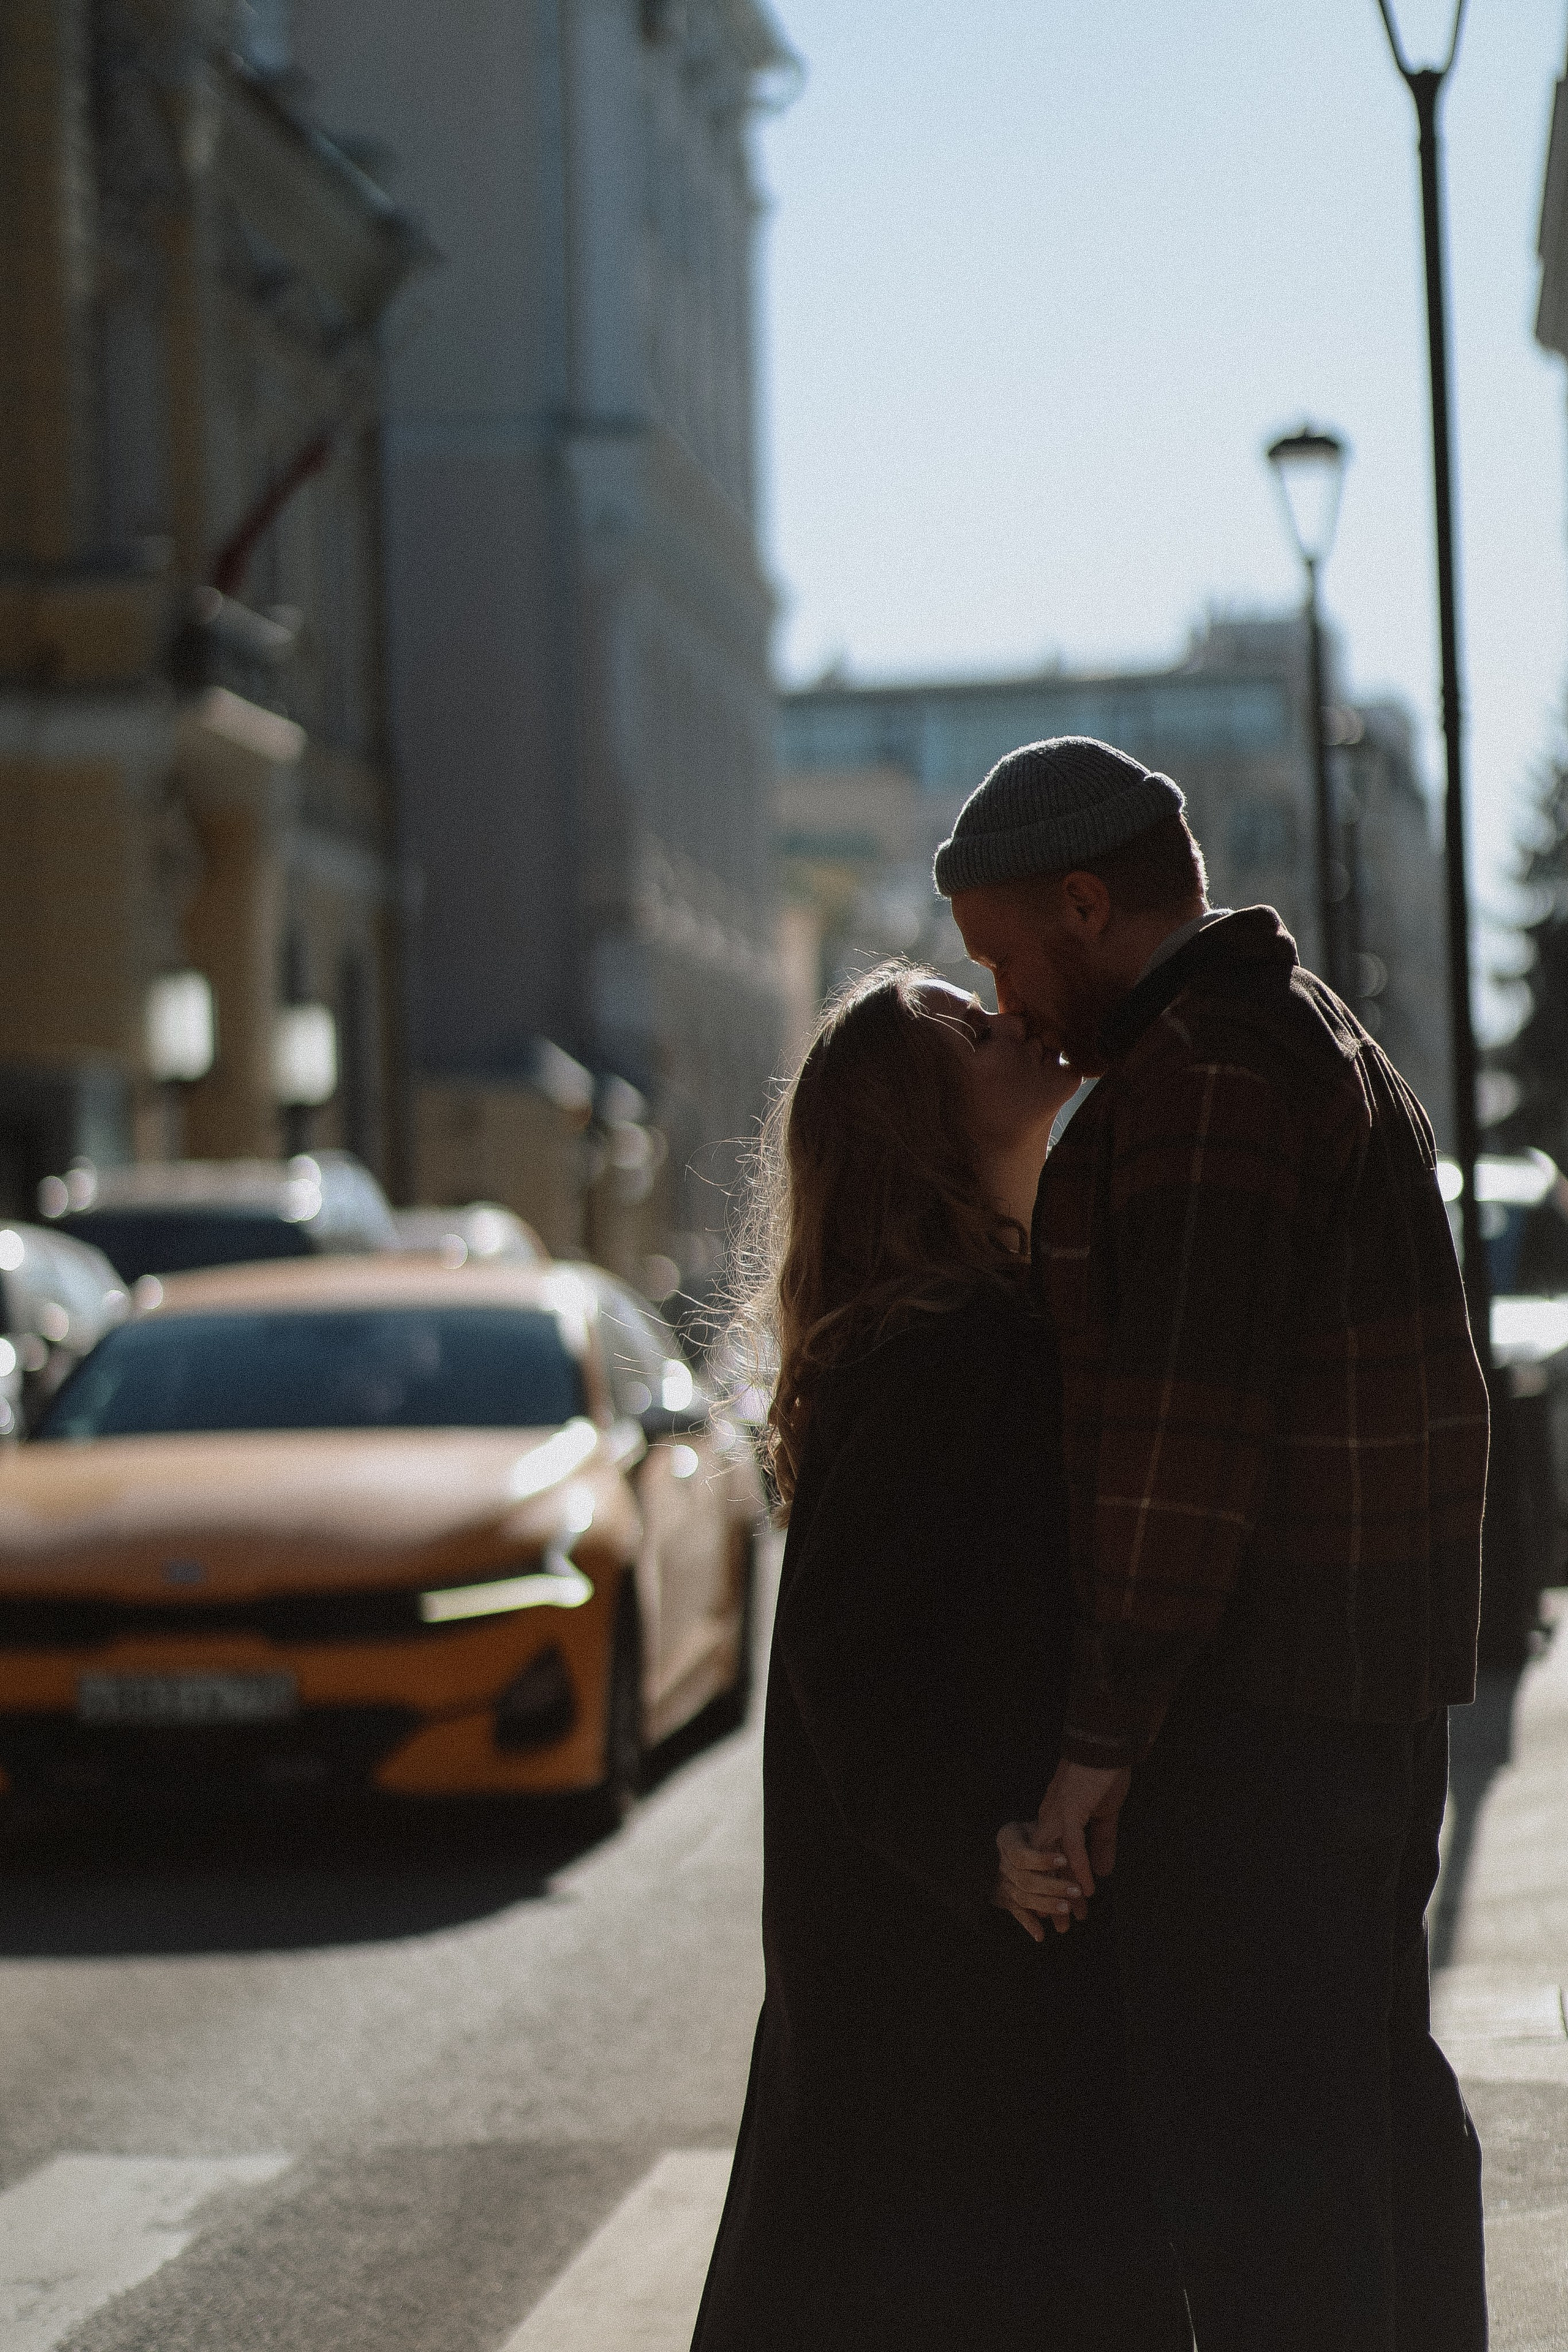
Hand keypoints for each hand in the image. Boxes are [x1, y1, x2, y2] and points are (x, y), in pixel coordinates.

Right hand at [993, 1820, 1083, 1943]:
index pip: (1021, 1855)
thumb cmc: (1023, 1834)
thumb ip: (1045, 1832)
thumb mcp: (1029, 1825)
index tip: (1064, 1861)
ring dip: (1046, 1905)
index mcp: (1007, 1842)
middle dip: (1052, 1887)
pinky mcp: (1004, 1899)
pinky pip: (1016, 1913)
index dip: (1042, 1860)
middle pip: (1026, 1880)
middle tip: (1076, 1891)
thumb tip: (1069, 1839)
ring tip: (1067, 1909)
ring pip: (1023, 1898)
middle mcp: (1002, 1864)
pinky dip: (1028, 1925)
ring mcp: (1002, 1883)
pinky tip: (1041, 1935)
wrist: (993, 1846)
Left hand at [1033, 1761, 1131, 1928]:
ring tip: (1073, 1918)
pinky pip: (1073, 1846)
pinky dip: (1079, 1869)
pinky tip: (1086, 1891)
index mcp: (1055, 1819)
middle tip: (1062, 1928)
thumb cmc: (1104, 1775)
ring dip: (1064, 1891)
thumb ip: (1102, 1843)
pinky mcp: (1071, 1810)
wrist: (1105, 1746)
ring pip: (1054, 1861)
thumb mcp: (1104, 1815)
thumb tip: (1102, 1873)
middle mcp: (1050, 1819)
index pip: (1050, 1860)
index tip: (1062, 1913)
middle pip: (1046, 1866)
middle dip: (1053, 1898)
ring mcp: (1057, 1815)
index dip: (1056, 1887)